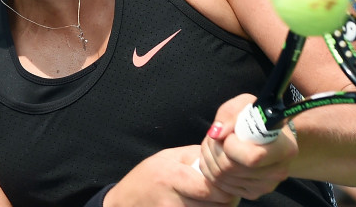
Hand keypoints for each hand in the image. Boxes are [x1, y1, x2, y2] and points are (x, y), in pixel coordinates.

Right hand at [105, 145, 238, 205]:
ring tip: (219, 198)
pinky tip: (204, 205)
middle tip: (231, 190)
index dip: (226, 187)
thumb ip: (196, 156)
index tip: (231, 181)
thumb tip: (224, 154)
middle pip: (214, 206)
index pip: (209, 189)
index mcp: (172, 177)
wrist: (124, 202)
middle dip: (228, 199)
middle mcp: (171, 200)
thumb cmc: (147, 176)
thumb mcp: (168, 157)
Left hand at [198, 94, 297, 199]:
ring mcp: (265, 186)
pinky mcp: (252, 193)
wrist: (267, 135)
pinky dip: (211, 169)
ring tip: (216, 143)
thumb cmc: (257, 117)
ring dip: (209, 156)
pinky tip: (218, 155)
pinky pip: (220, 185)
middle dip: (215, 148)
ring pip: (221, 176)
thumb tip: (217, 134)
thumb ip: (230, 114)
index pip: (252, 157)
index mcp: (285, 148)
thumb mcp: (246, 104)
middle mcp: (278, 172)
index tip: (231, 133)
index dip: (231, 145)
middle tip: (217, 136)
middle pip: (231, 168)